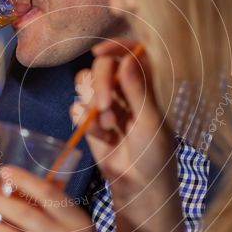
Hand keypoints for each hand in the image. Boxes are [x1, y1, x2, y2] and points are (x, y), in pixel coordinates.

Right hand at [72, 39, 177, 196]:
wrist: (138, 185)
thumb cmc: (155, 153)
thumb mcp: (150, 121)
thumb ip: (138, 89)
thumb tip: (128, 57)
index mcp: (147, 82)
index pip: (131, 50)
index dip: (115, 46)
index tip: (100, 52)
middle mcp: (126, 88)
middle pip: (103, 66)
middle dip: (100, 84)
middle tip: (105, 107)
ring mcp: (107, 103)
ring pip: (86, 84)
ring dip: (92, 104)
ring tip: (108, 126)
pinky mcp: (91, 120)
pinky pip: (77, 107)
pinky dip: (85, 121)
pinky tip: (102, 137)